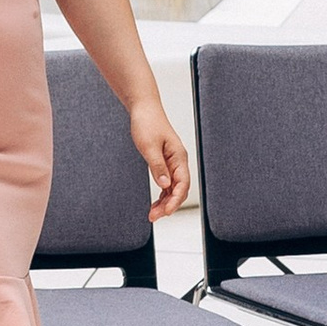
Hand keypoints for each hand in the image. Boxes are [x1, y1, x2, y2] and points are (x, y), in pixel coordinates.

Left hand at [131, 96, 191, 217]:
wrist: (144, 109)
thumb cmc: (147, 123)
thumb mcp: (149, 146)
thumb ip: (157, 166)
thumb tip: (164, 185)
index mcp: (179, 156)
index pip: (182, 183)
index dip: (175, 200)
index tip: (166, 212)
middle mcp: (178, 161)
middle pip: (178, 189)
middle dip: (168, 205)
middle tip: (154, 216)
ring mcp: (172, 162)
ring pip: (172, 188)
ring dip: (164, 202)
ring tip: (153, 214)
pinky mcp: (164, 162)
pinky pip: (167, 183)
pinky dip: (162, 194)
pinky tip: (155, 203)